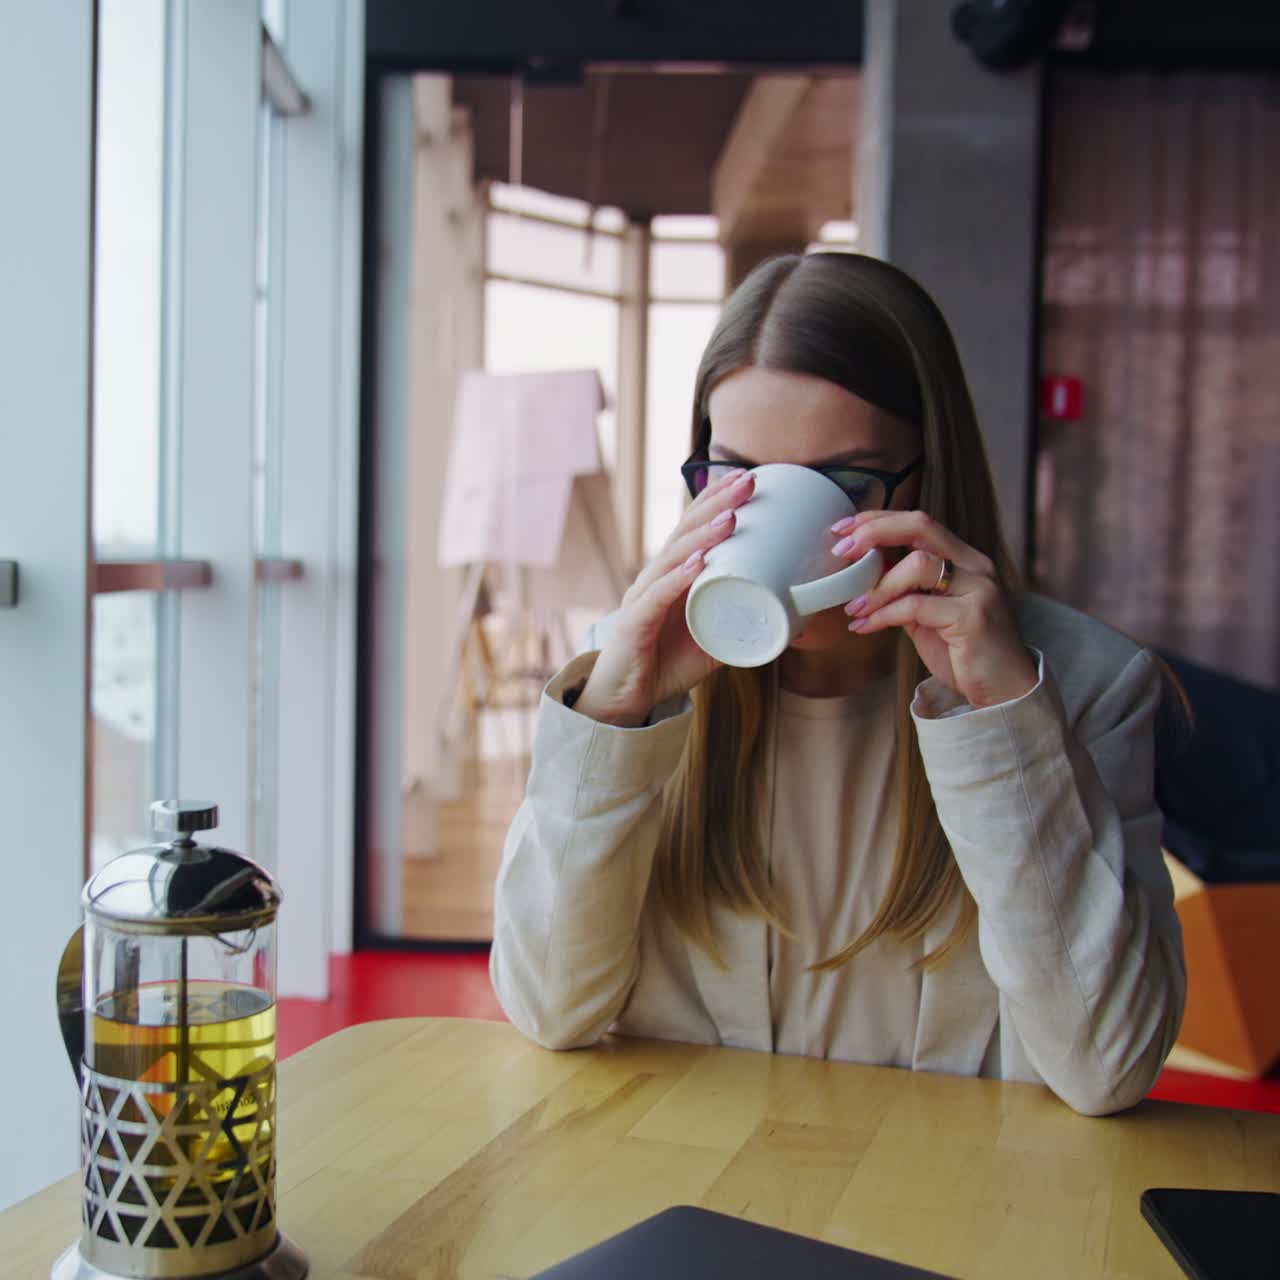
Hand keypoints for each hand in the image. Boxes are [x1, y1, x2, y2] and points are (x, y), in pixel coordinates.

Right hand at [574, 468, 756, 725]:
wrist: (627, 700)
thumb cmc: (668, 663)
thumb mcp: (716, 639)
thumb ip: (746, 623)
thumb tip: (795, 619)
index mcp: (674, 575)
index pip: (694, 527)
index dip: (716, 499)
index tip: (746, 477)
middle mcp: (656, 577)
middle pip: (685, 530)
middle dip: (717, 503)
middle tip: (747, 482)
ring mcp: (642, 597)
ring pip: (673, 556)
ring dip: (703, 535)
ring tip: (731, 518)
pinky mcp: (634, 624)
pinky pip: (658, 595)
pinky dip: (678, 577)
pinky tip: (698, 562)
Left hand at [831, 510, 1037, 708]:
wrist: (1004, 691)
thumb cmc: (964, 653)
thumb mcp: (927, 614)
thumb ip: (903, 590)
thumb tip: (862, 574)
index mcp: (964, 559)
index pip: (919, 522)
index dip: (878, 520)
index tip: (842, 529)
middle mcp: (975, 566)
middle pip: (920, 526)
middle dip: (874, 532)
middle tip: (840, 551)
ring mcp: (978, 588)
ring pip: (916, 565)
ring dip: (876, 586)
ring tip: (853, 608)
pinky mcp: (973, 617)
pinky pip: (915, 605)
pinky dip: (883, 614)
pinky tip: (865, 626)